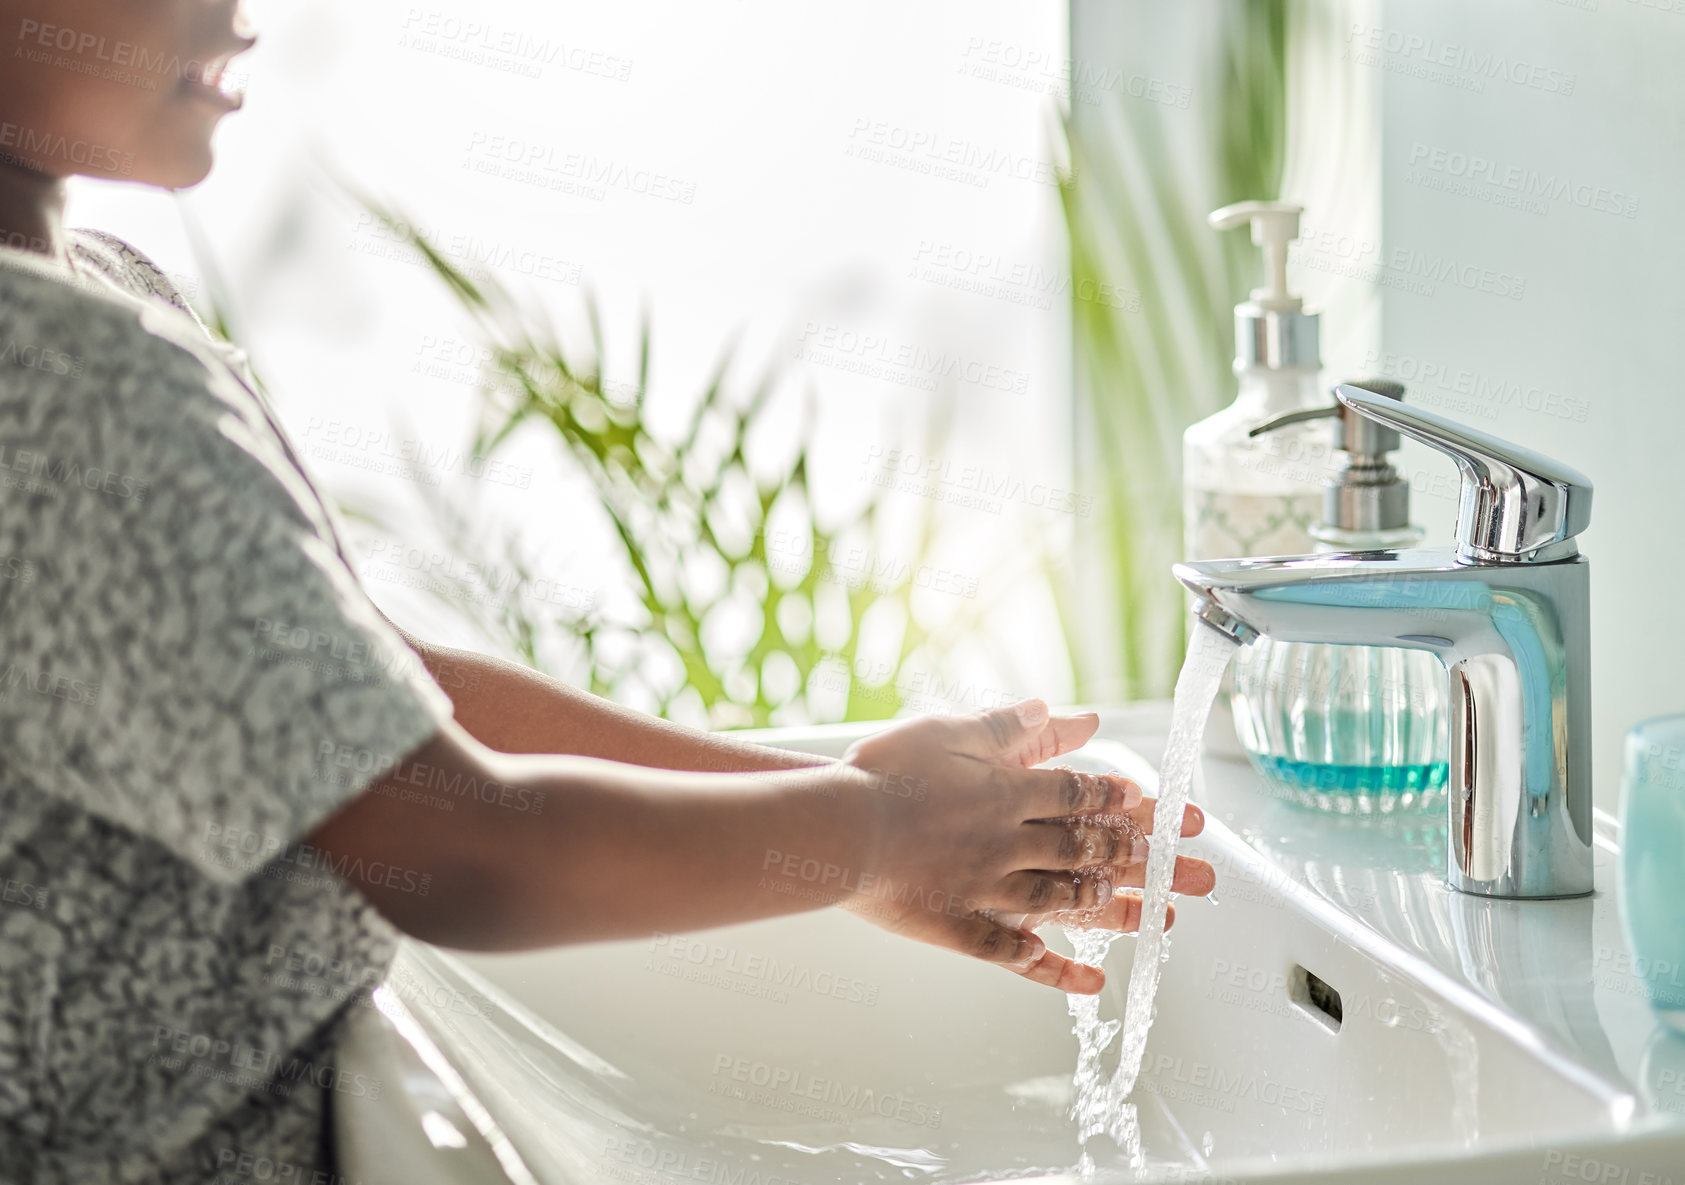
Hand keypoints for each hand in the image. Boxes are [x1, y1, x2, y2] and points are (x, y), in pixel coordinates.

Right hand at [834, 700, 1213, 991]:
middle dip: (1156, 862)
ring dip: (1122, 910)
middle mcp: (1014, 841)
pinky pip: (1020, 956)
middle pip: (1097, 851)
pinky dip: (1058, 971)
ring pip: (1072, 901)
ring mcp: (992, 889)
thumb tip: (1063, 715)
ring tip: (1163, 920)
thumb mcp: (948, 728)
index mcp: (1011, 790)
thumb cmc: (884, 773)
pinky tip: (1090, 982)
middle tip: (1203, 874)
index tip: (1178, 815)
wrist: (837, 827)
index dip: (1136, 805)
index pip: (1088, 797)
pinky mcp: (962, 928)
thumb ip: (1009, 726)